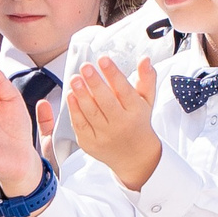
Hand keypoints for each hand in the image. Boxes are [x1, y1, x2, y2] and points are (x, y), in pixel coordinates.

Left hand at [67, 57, 162, 189]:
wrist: (135, 157)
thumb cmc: (138, 123)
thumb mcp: (147, 101)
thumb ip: (146, 79)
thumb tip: (145, 59)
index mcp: (136, 112)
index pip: (125, 91)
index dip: (114, 75)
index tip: (104, 60)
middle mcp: (121, 125)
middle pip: (106, 102)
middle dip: (95, 83)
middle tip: (85, 67)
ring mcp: (105, 136)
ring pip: (91, 113)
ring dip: (81, 94)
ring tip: (75, 79)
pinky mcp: (90, 143)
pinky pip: (80, 125)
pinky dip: (74, 110)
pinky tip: (71, 95)